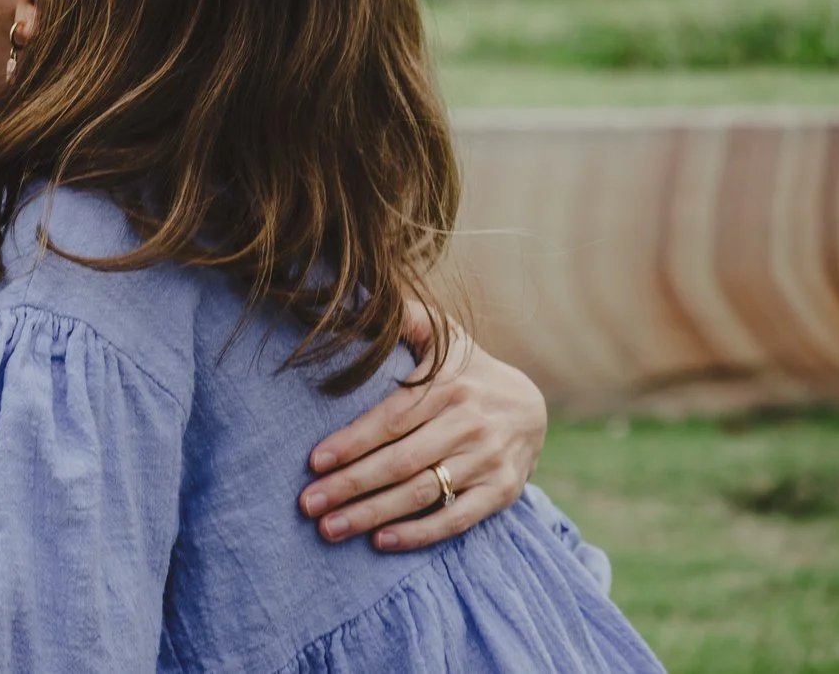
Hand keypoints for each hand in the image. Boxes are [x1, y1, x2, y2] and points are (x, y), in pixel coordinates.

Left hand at [296, 304, 547, 551]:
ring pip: (423, 493)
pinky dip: (419, 533)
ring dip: (373, 514)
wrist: (530, 405)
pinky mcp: (502, 492)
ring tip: (330, 528)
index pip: (391, 420)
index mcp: (448, 386)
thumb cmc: (465, 369)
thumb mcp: (442, 336)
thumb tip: (362, 297)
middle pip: (401, 462)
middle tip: (308, 504)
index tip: (314, 461)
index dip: (352, 441)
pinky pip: (457, 519)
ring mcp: (488, 461)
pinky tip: (381, 541)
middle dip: (351, 485)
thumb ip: (407, 317)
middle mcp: (469, 425)